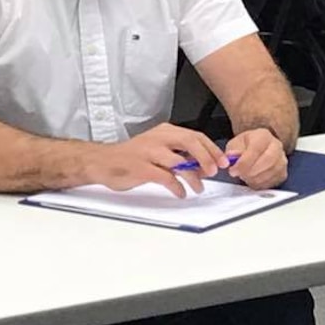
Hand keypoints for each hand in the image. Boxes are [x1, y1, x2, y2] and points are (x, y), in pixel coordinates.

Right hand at [84, 124, 227, 197]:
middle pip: (191, 142)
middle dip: (207, 158)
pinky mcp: (140, 168)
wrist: (102, 161)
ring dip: (193, 177)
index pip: (195, 136)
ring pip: (179, 162)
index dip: (211, 149)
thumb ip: (180, 155)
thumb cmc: (132, 156)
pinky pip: (165, 177)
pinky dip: (176, 187)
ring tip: (199, 188)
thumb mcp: (158, 148)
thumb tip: (203, 166)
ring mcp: (149, 152)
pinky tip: (180, 193)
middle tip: (215, 171)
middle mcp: (158, 138)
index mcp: (165, 131)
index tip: (222, 162)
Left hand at [226, 128, 287, 189]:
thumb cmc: (246, 147)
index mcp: (263, 136)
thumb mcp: (235, 145)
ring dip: (254, 178)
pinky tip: (253, 179)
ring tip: (245, 175)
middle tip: (240, 175)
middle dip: (250, 171)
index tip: (234, 170)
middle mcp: (276, 146)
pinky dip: (260, 184)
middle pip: (268, 161)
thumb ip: (232, 152)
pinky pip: (272, 182)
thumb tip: (231, 159)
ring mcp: (282, 160)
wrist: (257, 150)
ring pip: (270, 173)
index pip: (256, 149)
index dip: (244, 163)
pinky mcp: (283, 173)